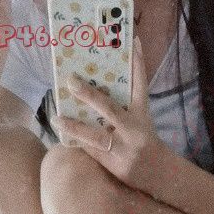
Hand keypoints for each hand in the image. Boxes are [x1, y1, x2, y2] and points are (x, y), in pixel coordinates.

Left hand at [51, 37, 177, 194]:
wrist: (157, 173)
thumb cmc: (143, 141)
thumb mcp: (140, 120)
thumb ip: (123, 106)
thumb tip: (94, 88)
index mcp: (141, 114)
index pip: (140, 84)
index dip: (138, 63)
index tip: (132, 41)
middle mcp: (133, 129)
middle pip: (109, 108)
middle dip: (89, 94)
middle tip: (71, 81)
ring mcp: (125, 148)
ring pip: (96, 135)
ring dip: (74, 126)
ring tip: (56, 118)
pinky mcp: (116, 165)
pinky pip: (92, 152)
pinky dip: (78, 143)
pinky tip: (64, 135)